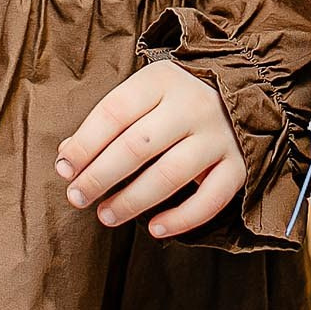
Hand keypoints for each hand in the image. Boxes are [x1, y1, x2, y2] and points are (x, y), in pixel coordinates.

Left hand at [55, 62, 244, 237]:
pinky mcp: (239, 165)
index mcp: (162, 80)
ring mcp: (218, 136)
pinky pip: (210, 199)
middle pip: (137, 146)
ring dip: (132, 200)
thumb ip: (109, 121)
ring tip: (105, 215)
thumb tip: (68, 158)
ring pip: (169, 175)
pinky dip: (181, 219)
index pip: (115, 112)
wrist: (246, 85)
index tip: (64, 169)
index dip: (84, 144)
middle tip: (76, 197)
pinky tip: (154, 229)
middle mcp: (192, 105)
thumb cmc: (178, 95)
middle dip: (100, 176)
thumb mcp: (145, 92)